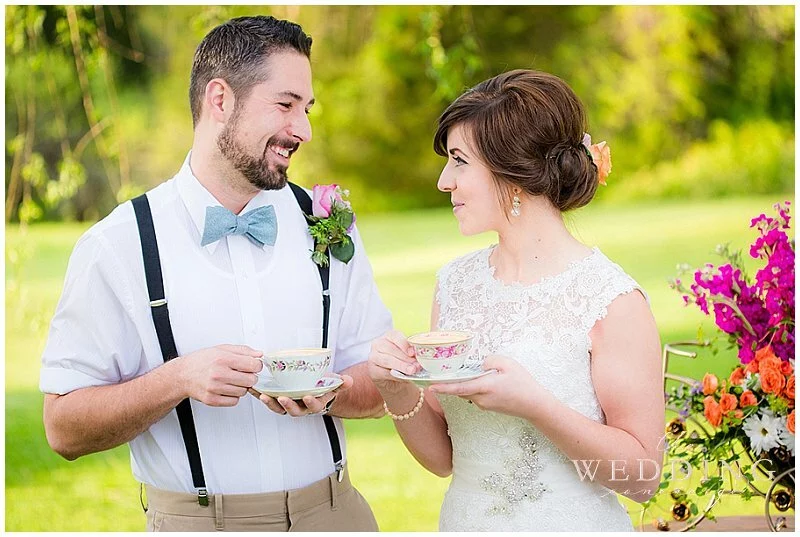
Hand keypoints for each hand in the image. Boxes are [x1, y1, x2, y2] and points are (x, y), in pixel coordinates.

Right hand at [177, 344, 263, 406]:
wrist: (182, 375)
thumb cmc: (202, 361)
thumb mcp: (222, 349)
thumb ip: (243, 351)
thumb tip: (259, 354)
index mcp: (223, 359)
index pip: (253, 365)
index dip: (256, 365)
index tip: (253, 365)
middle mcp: (218, 374)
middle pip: (251, 380)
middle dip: (250, 377)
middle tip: (242, 374)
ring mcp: (215, 388)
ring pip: (243, 392)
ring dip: (241, 387)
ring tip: (231, 380)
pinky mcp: (212, 400)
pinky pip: (234, 401)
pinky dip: (233, 396)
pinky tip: (226, 388)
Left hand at [249, 373, 352, 416]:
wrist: (316, 390)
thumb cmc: (323, 386)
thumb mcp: (334, 384)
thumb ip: (341, 383)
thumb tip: (348, 380)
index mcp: (315, 403)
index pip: (314, 406)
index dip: (311, 402)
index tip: (307, 397)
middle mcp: (301, 407)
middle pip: (294, 410)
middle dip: (288, 405)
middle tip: (282, 398)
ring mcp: (288, 404)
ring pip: (278, 408)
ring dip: (270, 403)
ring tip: (263, 396)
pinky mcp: (278, 399)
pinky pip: (268, 399)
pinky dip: (259, 395)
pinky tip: (252, 390)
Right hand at [367, 329, 421, 392]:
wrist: (394, 380)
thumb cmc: (402, 362)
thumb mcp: (408, 355)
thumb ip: (413, 354)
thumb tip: (422, 356)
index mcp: (389, 336)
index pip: (395, 335)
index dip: (404, 343)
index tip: (413, 352)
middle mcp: (378, 344)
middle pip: (391, 349)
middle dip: (406, 358)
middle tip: (417, 365)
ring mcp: (373, 357)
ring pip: (388, 360)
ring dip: (401, 366)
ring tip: (412, 371)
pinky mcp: (372, 370)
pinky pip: (384, 372)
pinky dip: (395, 375)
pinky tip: (404, 377)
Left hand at [428, 355, 543, 416]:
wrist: (535, 405)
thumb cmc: (523, 383)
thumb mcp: (508, 364)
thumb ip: (489, 361)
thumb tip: (479, 365)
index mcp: (485, 387)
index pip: (459, 387)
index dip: (443, 387)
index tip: (431, 386)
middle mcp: (481, 399)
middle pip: (460, 389)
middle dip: (451, 382)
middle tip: (441, 373)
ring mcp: (484, 405)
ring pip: (467, 392)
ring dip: (465, 384)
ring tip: (469, 373)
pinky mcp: (488, 407)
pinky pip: (475, 395)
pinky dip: (474, 387)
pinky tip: (483, 380)